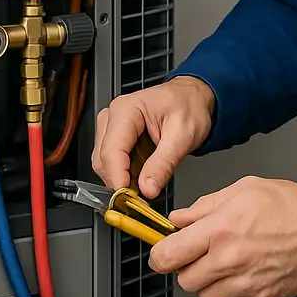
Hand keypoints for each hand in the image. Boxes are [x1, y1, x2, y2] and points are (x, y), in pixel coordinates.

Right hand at [92, 76, 214, 197]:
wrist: (192, 97)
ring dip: (123, 178)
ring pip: (104, 163)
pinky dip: (126, 173)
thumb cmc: (188, 106)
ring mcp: (111, 126)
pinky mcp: (115, 136)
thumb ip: (164, 163)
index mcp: (126, 109)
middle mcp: (113, 116)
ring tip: (149, 179)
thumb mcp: (184, 135)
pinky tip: (144, 172)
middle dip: (120, 181)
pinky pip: (112, 162)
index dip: (117, 178)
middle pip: (103, 159)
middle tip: (144, 195)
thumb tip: (147, 188)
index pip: (111, 151)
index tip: (129, 199)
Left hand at [148, 175, 296, 296]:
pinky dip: (229, 292)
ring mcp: (246, 283)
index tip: (160, 252)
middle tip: (199, 251)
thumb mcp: (242, 189)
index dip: (158, 255)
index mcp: (221, 229)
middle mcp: (230, 260)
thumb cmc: (289, 204)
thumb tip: (179, 219)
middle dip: (186, 266)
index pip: (169, 255)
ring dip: (207, 280)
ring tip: (225, 259)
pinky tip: (242, 271)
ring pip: (205, 295)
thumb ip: (204, 206)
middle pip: (184, 280)